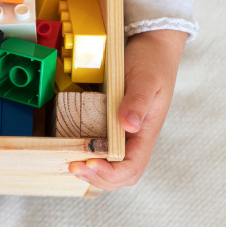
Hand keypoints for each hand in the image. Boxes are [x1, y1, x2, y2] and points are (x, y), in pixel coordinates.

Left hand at [69, 29, 186, 189]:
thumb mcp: (146, 79)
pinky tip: (74, 152)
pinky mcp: (114, 126)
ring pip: (112, 167)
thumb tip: (128, 125)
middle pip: (121, 175)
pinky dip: (90, 158)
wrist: (153, 49)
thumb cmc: (151, 63)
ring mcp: (126, 134)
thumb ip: (138, 101)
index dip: (111, 171)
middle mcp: (136, 138)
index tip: (90, 162)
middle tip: (73, 166)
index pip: (132, 166)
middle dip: (97, 177)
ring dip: (92, 172)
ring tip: (72, 165)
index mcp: (147, 132)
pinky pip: (104, 151)